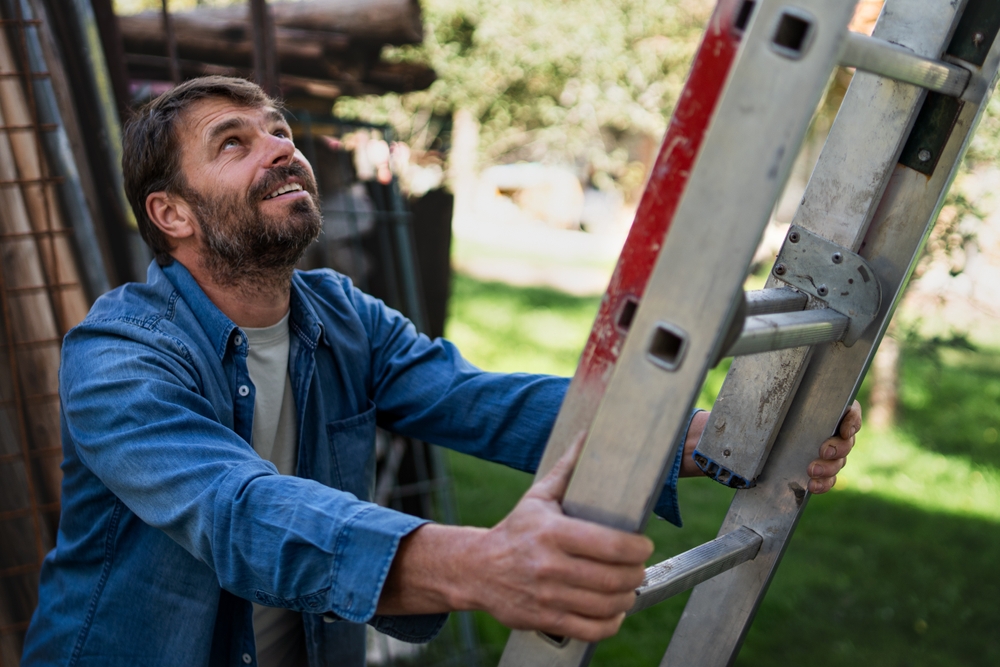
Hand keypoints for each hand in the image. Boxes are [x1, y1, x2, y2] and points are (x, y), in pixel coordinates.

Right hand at [463, 433, 653, 641]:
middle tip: (638, 566)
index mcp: (552, 533)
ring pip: (607, 605)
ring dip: (626, 597)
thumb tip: (588, 436)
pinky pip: (592, 629)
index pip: (610, 545)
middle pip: (614, 577)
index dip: (637, 548)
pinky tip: (612, 610)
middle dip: (636, 573)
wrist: (477, 569)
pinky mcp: (546, 619)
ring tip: (627, 586)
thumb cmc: (515, 531)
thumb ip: (567, 469)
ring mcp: (548, 596)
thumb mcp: (538, 498)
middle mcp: (550, 566)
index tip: (643, 545)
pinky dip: (610, 622)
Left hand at [680, 401, 862, 492]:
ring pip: (839, 461)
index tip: (845, 427)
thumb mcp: (755, 402)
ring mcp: (819, 452)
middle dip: (839, 446)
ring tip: (811, 470)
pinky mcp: (812, 471)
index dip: (853, 419)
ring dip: (830, 467)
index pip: (848, 411)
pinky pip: (827, 479)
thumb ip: (766, 392)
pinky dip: (824, 483)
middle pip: (847, 439)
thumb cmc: (746, 417)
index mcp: (818, 408)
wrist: (731, 447)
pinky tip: (812, 484)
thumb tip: (760, 379)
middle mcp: (823, 430)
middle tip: (822, 449)